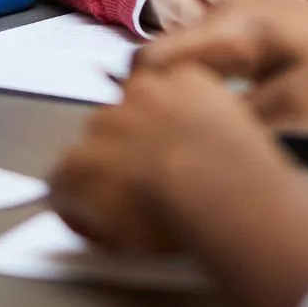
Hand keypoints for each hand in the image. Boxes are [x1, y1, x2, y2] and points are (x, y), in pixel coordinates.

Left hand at [52, 61, 307, 306]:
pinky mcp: (79, 163)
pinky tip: (100, 227)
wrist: (216, 185)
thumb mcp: (240, 131)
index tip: (163, 154)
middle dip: (124, 152)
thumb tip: (209, 145)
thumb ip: (217, 125)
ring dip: (101, 176)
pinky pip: (63, 185)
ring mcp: (106, 124)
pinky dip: (75, 206)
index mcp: (185, 79)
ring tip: (126, 213)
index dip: (154, 129)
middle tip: (147, 190)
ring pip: (89, 151)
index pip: (156, 92)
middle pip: (119, 119)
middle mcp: (139, 91)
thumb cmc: (244, 171)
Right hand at [135, 0, 307, 130]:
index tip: (144, 135)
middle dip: (160, 95)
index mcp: (234, 25)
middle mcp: (234, 10)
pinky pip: (218, 51)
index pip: (155, 59)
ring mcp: (250, 13)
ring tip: (198, 128)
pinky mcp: (267, 24)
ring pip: (194, 53)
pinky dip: (211, 78)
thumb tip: (184, 134)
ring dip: (188, 86)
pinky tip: (230, 109)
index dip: (140, 100)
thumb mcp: (293, 108)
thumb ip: (232, 119)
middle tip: (167, 140)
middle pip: (169, 55)